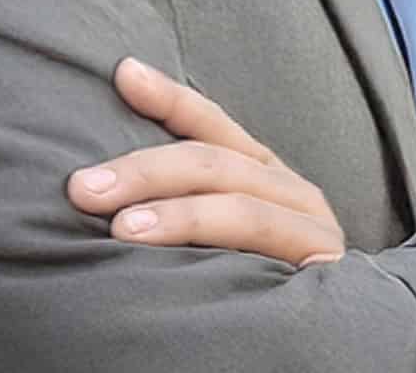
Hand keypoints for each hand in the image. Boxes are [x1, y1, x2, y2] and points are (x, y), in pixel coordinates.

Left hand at [66, 57, 345, 267]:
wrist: (332, 342)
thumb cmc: (257, 288)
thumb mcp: (218, 238)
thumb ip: (182, 206)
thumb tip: (101, 189)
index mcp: (263, 174)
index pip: (212, 124)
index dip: (169, 97)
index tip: (124, 72)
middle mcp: (291, 191)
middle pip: (214, 163)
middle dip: (144, 170)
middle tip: (82, 187)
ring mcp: (312, 228)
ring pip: (238, 207)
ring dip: (176, 215)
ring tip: (121, 228)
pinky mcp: (325, 268)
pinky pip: (268, 249)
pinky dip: (221, 249)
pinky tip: (183, 267)